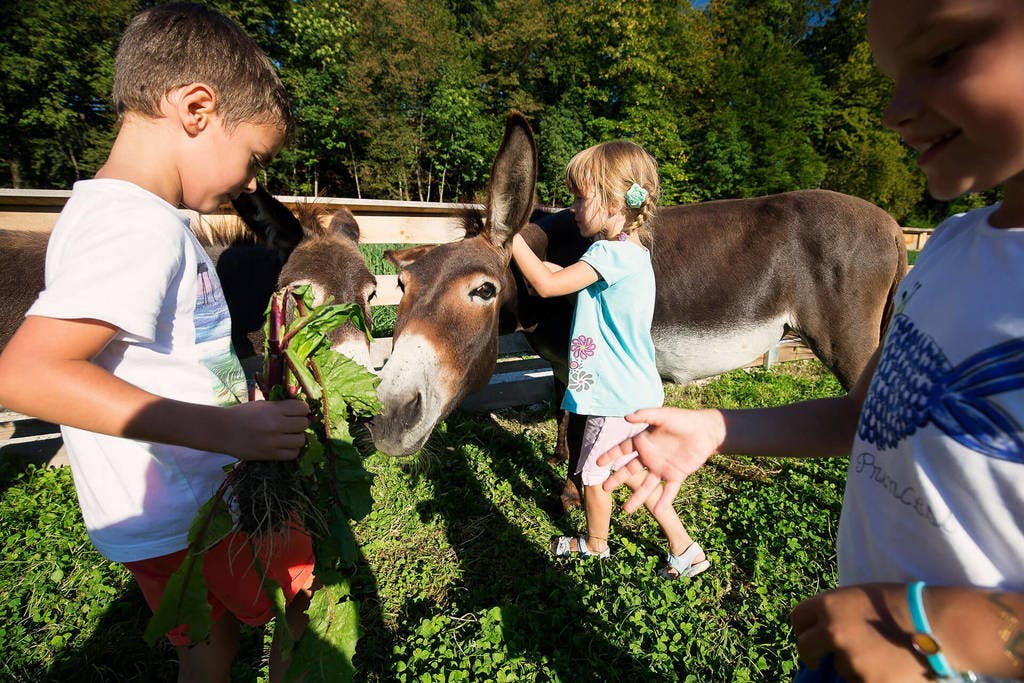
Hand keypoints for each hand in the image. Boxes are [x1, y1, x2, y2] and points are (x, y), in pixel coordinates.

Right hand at [221, 399, 308, 460]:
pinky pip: (292, 454)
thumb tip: (304, 409)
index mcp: (274, 409)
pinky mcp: (269, 454)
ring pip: (301, 440)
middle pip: (304, 424)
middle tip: (292, 425)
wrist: (222, 430)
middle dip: (300, 424)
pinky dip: (292, 450)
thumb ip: (281, 406)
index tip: (297, 412)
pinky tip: (285, 446)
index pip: (303, 408)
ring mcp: (273, 441)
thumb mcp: (262, 404)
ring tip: (289, 437)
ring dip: (297, 438)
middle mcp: (275, 424)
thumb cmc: (242, 414)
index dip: (302, 410)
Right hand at [596, 407, 723, 514]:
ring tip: (627, 510)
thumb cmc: (683, 420)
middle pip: (630, 470)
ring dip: (638, 498)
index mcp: (644, 442)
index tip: (597, 464)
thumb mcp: (663, 415)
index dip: (610, 456)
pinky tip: (657, 511)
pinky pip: (669, 491)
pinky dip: (664, 501)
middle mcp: (650, 457)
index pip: (622, 450)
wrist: (706, 431)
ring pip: (647, 486)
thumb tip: (626, 417)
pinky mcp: (676, 475)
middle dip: (617, 479)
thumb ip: (645, 415)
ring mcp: (662, 468)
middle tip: (605, 488)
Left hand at [790, 584, 930, 681]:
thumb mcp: (862, 596)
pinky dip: (867, 679)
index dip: (804, 628)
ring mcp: (849, 660)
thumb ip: (837, 612)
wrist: (941, 626)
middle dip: (813, 653)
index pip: (797, 618)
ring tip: (880, 656)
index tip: (812, 636)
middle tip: (822, 658)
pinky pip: (855, 681)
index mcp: (830, 605)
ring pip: (837, 667)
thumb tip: (821, 632)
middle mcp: (833, 631)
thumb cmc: (905, 605)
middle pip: (805, 647)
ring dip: (851, 665)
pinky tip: (886, 670)